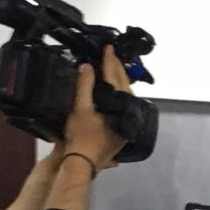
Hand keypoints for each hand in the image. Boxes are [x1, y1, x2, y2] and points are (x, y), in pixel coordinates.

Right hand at [63, 45, 130, 171]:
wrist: (82, 162)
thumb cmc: (81, 135)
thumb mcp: (80, 108)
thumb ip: (85, 86)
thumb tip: (87, 66)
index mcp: (121, 108)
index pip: (116, 79)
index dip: (111, 62)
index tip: (109, 47)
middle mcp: (128, 115)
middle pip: (125, 87)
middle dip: (118, 70)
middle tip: (111, 54)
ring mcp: (126, 123)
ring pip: (126, 97)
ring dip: (119, 82)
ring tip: (112, 68)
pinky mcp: (122, 129)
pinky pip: (122, 106)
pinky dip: (118, 95)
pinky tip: (112, 91)